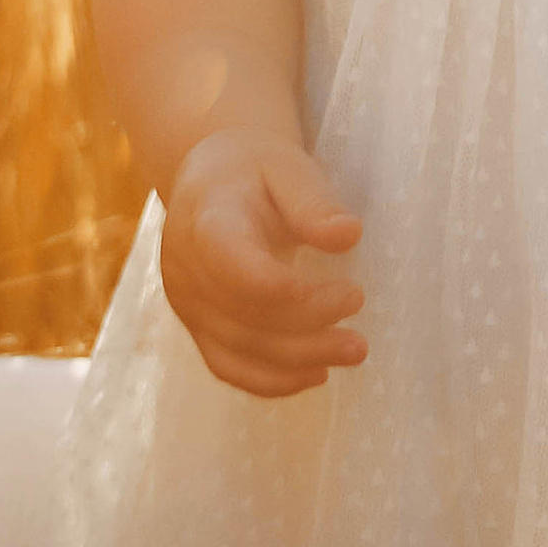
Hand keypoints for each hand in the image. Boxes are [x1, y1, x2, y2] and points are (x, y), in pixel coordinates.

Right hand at [159, 127, 366, 397]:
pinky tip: (317, 373)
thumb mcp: (287, 166)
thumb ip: (314, 201)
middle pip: (245, 315)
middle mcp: (187, 268)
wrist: (209, 181)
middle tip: (360, 315)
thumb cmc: (255, 169)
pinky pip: (228, 366)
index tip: (350, 291)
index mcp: (207, 220)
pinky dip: (272, 380)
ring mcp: (187, 303)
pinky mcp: (196, 327)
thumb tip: (348, 236)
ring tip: (355, 350)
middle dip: (310, 327)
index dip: (285, 291)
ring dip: (300, 361)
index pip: (235, 266)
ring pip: (239, 350)